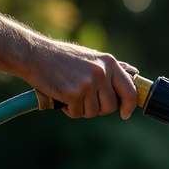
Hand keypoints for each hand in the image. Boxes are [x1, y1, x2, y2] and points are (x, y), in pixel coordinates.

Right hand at [19, 37, 138, 118]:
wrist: (34, 54)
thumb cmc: (62, 57)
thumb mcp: (91, 57)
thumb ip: (109, 70)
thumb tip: (134, 76)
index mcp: (109, 63)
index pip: (130, 90)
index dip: (129, 106)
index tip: (125, 114)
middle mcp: (101, 73)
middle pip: (110, 106)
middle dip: (98, 108)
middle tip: (84, 99)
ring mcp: (88, 83)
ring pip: (93, 112)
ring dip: (82, 108)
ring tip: (71, 94)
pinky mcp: (73, 93)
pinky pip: (77, 113)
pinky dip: (69, 110)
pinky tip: (62, 96)